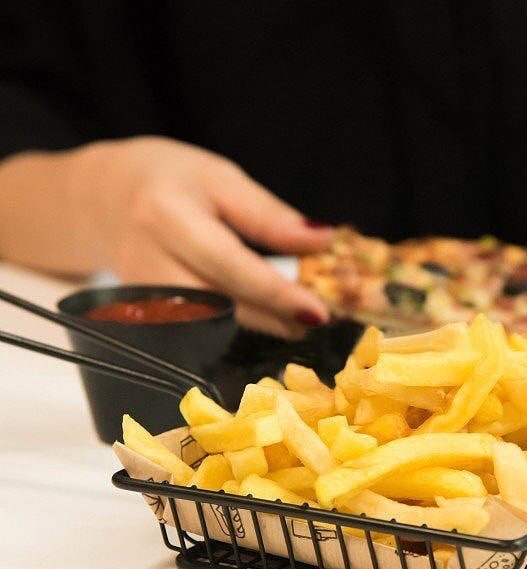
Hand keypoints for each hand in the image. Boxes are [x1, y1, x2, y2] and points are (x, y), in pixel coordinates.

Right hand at [82, 136, 332, 337]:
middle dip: (272, 318)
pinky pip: (196, 327)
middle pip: (217, 305)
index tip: (318, 311)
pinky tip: (264, 318)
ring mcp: (138, 294)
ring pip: (207, 324)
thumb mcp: (220, 178)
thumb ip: (268, 214)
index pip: (228, 264)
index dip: (275, 293)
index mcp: (165, 215)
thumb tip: (323, 240)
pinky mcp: (141, 313)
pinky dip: (234, 325)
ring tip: (297, 322)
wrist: (100, 197)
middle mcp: (145, 261)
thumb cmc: (167, 179)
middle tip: (317, 320)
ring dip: (258, 325)